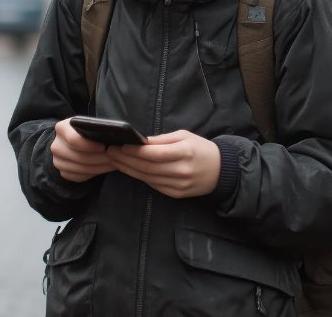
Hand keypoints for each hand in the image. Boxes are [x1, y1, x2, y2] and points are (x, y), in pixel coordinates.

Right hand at [51, 118, 115, 182]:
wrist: (72, 141)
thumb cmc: (84, 130)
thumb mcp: (87, 124)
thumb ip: (94, 128)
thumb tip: (111, 136)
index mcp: (61, 128)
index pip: (74, 140)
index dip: (90, 146)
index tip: (104, 147)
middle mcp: (56, 145)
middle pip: (79, 156)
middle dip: (99, 158)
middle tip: (113, 158)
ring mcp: (57, 160)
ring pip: (81, 169)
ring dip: (99, 167)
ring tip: (112, 163)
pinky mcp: (63, 172)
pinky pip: (79, 177)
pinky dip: (93, 174)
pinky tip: (103, 168)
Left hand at [106, 130, 220, 197]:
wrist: (221, 171)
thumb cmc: (201, 149)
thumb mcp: (184, 136)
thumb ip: (162, 140)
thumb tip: (140, 141)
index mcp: (185, 152)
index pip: (154, 154)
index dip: (135, 151)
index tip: (120, 145)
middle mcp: (181, 170)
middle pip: (147, 167)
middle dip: (126, 160)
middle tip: (110, 152)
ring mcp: (179, 185)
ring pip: (147, 178)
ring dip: (129, 170)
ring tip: (116, 161)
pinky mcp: (176, 194)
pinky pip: (154, 185)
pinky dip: (140, 177)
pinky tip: (130, 170)